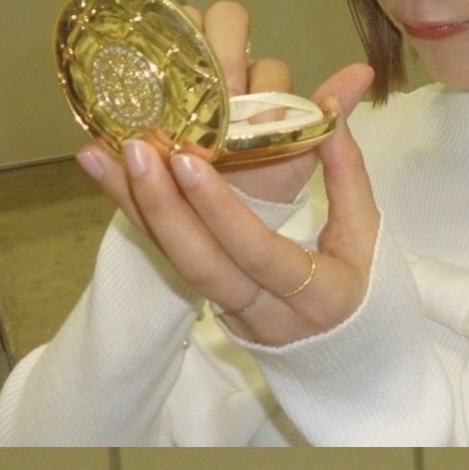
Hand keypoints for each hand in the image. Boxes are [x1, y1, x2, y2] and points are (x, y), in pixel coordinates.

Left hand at [75, 0, 380, 342]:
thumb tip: (325, 109)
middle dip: (163, 208)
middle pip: (203, 267)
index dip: (221, 210)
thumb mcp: (369, 236)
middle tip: (135, 148)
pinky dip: (139, 214)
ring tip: (99, 154)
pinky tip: (107, 172)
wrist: (349, 360)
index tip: (188, 159)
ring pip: (177, 264)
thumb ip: (347, 174)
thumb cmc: (365, 289)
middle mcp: (268, 315)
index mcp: (319, 297)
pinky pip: (171, 259)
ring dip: (136, 208)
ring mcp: (233, 315)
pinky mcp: (211, 303)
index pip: (260, 254)